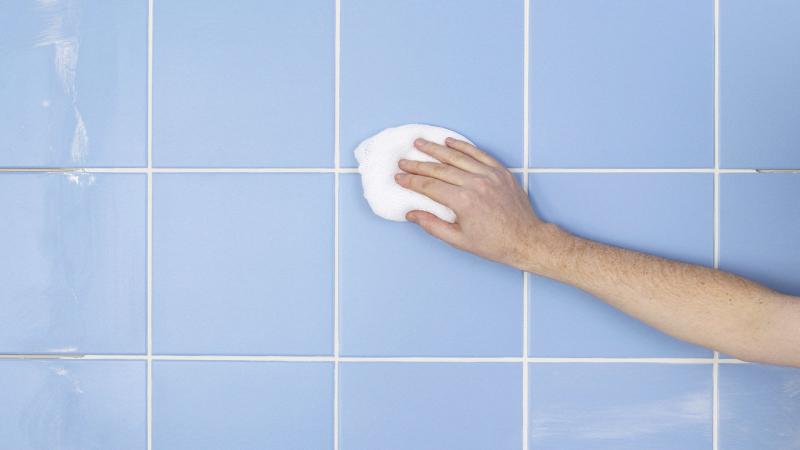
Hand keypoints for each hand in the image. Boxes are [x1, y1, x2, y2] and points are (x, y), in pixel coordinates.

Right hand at [395, 137, 559, 269]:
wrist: (526, 240)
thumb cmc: (494, 243)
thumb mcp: (459, 240)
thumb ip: (433, 225)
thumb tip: (412, 214)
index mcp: (463, 201)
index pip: (429, 186)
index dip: (411, 181)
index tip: (399, 177)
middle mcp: (476, 184)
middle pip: (439, 169)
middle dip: (418, 164)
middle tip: (404, 161)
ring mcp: (490, 175)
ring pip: (457, 157)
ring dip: (436, 149)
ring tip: (420, 143)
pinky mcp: (501, 172)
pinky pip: (478, 154)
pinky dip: (463, 146)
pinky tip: (450, 142)